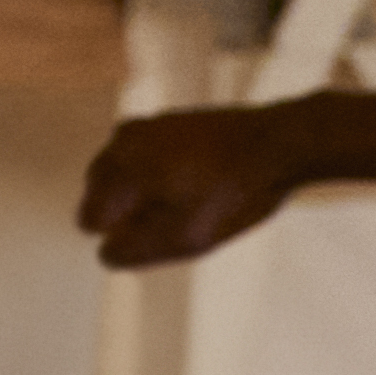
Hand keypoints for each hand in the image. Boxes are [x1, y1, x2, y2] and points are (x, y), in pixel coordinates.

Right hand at [75, 102, 311, 268]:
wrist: (284, 141)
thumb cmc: (236, 192)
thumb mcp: (186, 237)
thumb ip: (136, 251)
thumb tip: (106, 253)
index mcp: (116, 167)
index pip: (91, 220)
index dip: (126, 236)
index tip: (166, 230)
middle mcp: (120, 140)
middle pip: (103, 195)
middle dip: (131, 214)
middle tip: (180, 218)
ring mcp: (145, 126)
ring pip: (126, 177)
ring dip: (147, 195)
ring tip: (191, 201)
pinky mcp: (169, 121)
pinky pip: (149, 160)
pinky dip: (163, 176)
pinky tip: (200, 183)